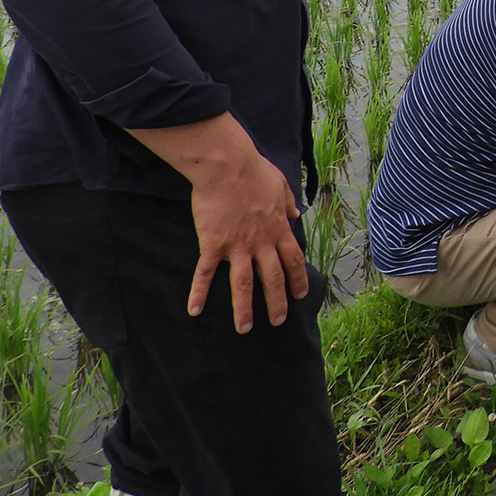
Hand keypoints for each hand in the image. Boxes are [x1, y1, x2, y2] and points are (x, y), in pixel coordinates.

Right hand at [187, 155, 307, 332]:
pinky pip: (206, 273)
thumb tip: (297, 213)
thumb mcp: (281, 184)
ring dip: (244, 308)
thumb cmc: (254, 171)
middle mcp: (261, 242)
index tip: (300, 295)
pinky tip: (194, 309)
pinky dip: (199, 292)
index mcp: (278, 229)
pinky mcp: (213, 244)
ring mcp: (237, 246)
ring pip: (243, 284)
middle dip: (277, 302)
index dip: (298, 279)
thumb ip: (288, 202)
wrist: (228, 166)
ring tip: (244, 329)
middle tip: (278, 321)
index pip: (293, 260)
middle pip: (272, 278)